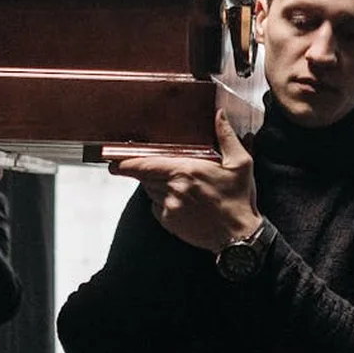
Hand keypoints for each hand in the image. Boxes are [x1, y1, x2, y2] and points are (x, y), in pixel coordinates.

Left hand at [110, 110, 259, 252]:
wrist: (239, 237)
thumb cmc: (239, 199)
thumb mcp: (240, 164)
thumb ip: (226, 137)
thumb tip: (220, 115)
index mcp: (185, 171)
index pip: (143, 165)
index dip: (124, 163)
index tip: (113, 161)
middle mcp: (173, 189)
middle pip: (145, 177)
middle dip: (147, 171)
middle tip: (163, 170)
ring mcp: (169, 207)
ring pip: (150, 191)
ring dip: (157, 186)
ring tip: (182, 187)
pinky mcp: (169, 222)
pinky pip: (156, 207)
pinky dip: (163, 202)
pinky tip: (184, 202)